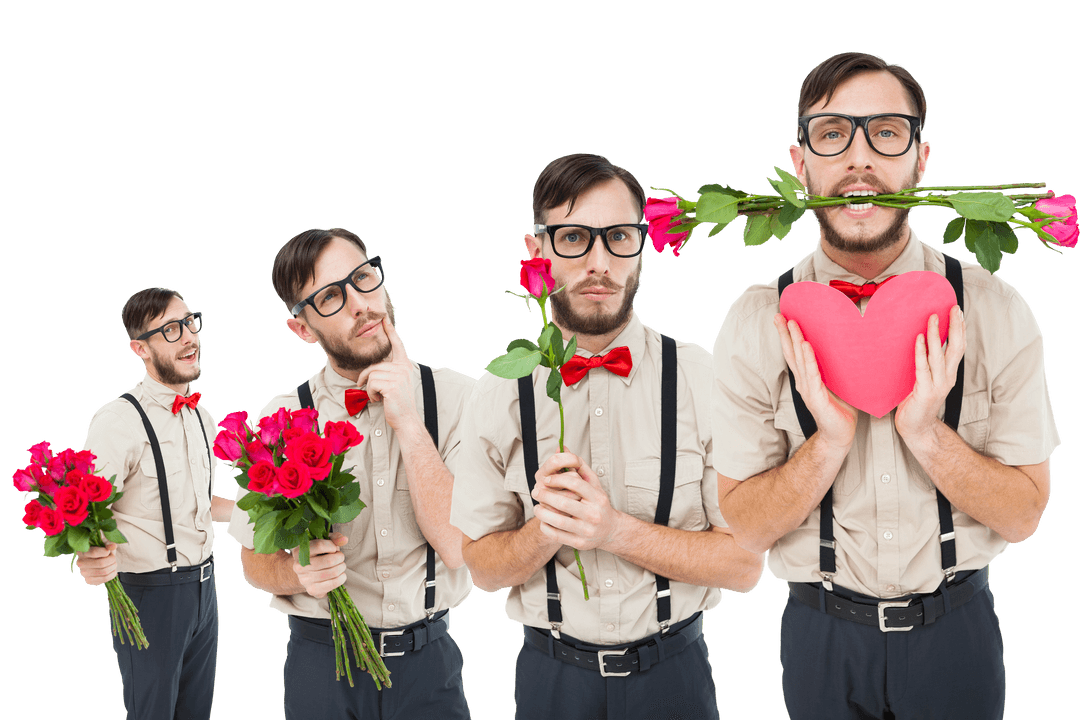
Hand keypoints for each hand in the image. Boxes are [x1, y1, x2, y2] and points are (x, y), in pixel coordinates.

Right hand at [75, 542, 116, 585]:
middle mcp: (80, 562)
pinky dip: (112, 574)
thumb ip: (109, 542)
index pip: (94, 553)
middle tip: (113, 558)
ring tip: (114, 563)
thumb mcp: (105, 543)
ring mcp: (83, 573)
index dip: (106, 552)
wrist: (100, 560)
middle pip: (101, 563)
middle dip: (112, 560)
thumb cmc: (102, 550)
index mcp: (82, 551)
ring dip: (113, 566)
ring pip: (104, 571)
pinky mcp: (89, 580)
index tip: (109, 551)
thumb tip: (113, 546)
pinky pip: (104, 578)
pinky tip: (112, 570)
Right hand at [290, 532, 348, 598]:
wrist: (305, 572)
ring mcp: (305, 580)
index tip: (334, 548)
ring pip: (333, 572)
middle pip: (329, 561)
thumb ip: (334, 538)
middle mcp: (300, 566)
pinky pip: (333, 583)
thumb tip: (344, 540)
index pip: (320, 545)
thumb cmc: (317, 554)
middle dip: (340, 557)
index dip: (332, 546)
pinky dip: (341, 578)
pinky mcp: (312, 590)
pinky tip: (340, 575)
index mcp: (300, 551)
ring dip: (342, 567)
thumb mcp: (322, 542)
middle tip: (340, 557)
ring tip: (340, 565)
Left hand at [354, 317, 419, 431]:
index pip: (397, 345)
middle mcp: (403, 368)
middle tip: (362, 387)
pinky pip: (371, 383)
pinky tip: (378, 399)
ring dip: (369, 388)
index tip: (384, 318)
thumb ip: (387, 372)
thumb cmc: (397, 403)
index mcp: (404, 365)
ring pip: (372, 374)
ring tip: (377, 396)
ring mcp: (399, 376)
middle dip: (365, 377)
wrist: (405, 419)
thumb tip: (371, 369)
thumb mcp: (394, 383)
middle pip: (375, 365)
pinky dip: (370, 393)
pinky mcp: (392, 385)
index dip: (390, 331)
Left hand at [531, 451, 619, 551]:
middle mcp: (594, 514)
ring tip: (536, 507)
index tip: (545, 479)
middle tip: (535, 491)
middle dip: (545, 496)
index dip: (557, 480)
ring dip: (542, 513)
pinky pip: (557, 535)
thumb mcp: (594, 484)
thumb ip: (579, 466)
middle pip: (564, 503)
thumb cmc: (598, 504)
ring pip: (558, 521)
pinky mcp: (580, 543)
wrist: (610, 530)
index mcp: (597, 497)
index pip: (575, 484)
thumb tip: (563, 447)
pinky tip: (543, 521)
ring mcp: (587, 530)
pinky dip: (546, 527)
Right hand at [774, 314, 856, 451]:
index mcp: (807, 379)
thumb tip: (846, 348)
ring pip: (799, 360)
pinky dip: (808, 360)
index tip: (784, 318)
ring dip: (795, 341)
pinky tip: (805, 346)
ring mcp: (808, 390)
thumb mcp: (838, 384)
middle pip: (791, 353)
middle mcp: (804, 382)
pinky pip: (812, 374)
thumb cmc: (840, 411)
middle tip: (779, 315)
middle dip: (785, 333)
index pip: (795, 353)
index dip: (788, 336)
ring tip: (792, 324)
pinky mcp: (816, 398)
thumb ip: (835, 369)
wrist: (839, 435)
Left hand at [895, 306, 964, 443]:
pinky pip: (922, 367)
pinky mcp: (924, 391)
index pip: (959, 347)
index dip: (960, 329)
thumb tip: (922, 342)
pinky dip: (921, 351)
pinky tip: (918, 338)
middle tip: (953, 308)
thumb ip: (928, 364)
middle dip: (955, 327)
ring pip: (939, 355)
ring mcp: (937, 385)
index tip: (958, 312)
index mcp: (949, 374)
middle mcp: (947, 378)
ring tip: (932, 318)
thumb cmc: (917, 403)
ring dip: (935, 335)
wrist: (916, 428)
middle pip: (955, 348)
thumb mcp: (926, 380)